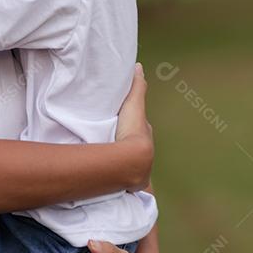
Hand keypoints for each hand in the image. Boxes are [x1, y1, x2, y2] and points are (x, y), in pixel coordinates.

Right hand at [115, 63, 152, 189]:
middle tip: (110, 145)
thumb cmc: (133, 131)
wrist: (134, 160)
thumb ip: (137, 87)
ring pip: (129, 166)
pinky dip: (120, 181)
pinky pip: (125, 182)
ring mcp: (140, 171)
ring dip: (121, 166)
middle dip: (125, 147)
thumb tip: (138, 67)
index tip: (120, 124)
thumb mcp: (133, 105)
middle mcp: (145, 154)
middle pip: (133, 148)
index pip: (139, 129)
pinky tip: (111, 184)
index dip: (131, 126)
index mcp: (145, 136)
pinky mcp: (132, 185)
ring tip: (107, 166)